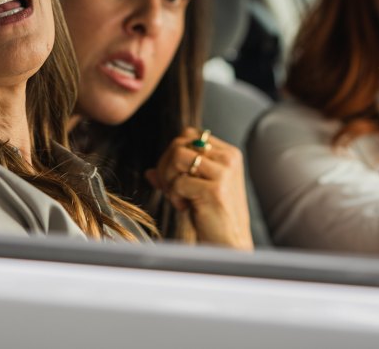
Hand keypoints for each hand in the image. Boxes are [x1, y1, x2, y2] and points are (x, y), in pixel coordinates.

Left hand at [146, 127, 253, 250]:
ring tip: (178, 196)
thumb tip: (149, 172)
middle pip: (180, 144)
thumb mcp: (194, 190)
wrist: (228, 243)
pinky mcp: (215, 189)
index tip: (174, 177)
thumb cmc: (213, 217)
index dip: (172, 153)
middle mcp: (228, 158)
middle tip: (171, 189)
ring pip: (178, 156)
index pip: (189, 135)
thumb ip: (175, 176)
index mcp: (228, 153)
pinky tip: (185, 207)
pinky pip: (179, 182)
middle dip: (166, 167)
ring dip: (169, 179)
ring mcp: (224, 172)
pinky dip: (175, 196)